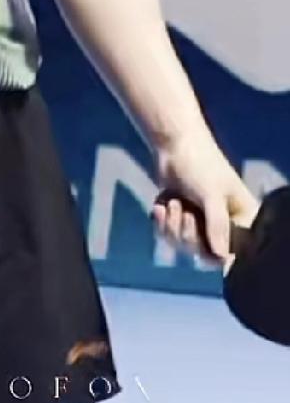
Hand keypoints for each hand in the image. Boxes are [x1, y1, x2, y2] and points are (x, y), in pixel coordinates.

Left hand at [150, 127, 260, 264]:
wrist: (173, 143)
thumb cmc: (200, 164)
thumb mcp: (211, 195)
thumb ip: (217, 226)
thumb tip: (221, 259)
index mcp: (242, 218)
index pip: (231, 253)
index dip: (213, 250)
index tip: (199, 233)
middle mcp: (224, 225)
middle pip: (202, 253)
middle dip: (186, 233)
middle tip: (182, 210)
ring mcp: (201, 223)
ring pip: (182, 245)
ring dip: (171, 226)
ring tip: (172, 203)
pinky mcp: (180, 219)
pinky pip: (168, 236)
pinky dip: (161, 223)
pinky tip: (159, 206)